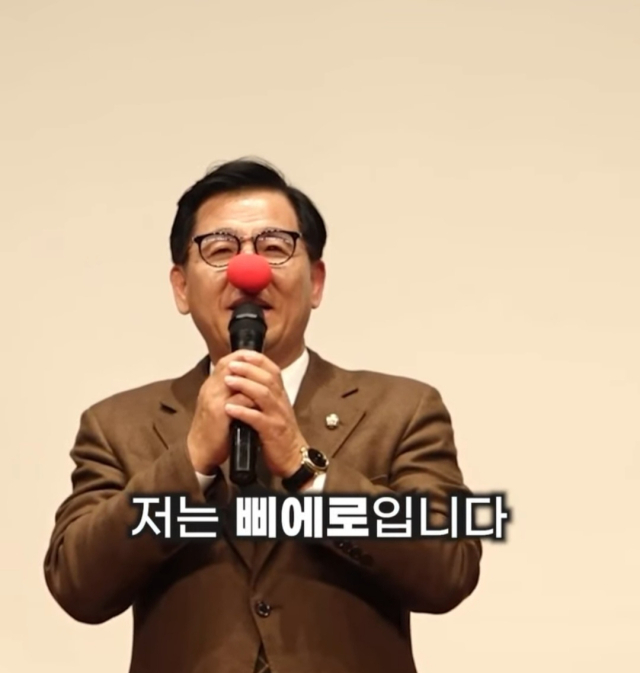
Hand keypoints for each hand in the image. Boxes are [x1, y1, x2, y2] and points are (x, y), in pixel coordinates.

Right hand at [187, 351, 258, 474]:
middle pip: (228, 365)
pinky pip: (239, 399)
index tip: (256, 356)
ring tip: (267, 383)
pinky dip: (252, 399)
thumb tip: (248, 382)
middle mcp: (210, 389)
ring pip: (235, 379)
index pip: (225, 362)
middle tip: (264, 365)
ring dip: (253, 380)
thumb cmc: (214, 430)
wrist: (201, 452)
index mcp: (211, 386)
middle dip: (249, 363)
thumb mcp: (220, 406)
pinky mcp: (218, 413)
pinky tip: (261, 403)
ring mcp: (213, 400)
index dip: (242, 356)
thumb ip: (230, 392)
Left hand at [222, 351, 306, 478]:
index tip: (243, 353)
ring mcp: (277, 416)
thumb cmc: (280, 433)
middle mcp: (281, 402)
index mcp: (280, 395)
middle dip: (248, 369)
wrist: (293, 457)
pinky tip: (229, 408)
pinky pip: (257, 418)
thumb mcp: (275, 409)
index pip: (273, 370)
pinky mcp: (272, 431)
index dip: (258, 360)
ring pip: (263, 394)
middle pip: (267, 378)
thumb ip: (265, 393)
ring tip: (228, 381)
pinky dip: (243, 411)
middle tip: (232, 364)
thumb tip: (249, 377)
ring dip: (244, 385)